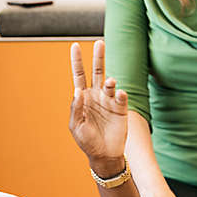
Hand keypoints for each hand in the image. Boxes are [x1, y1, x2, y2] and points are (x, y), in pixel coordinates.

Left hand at [68, 41, 128, 169]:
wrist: (103, 154)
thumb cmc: (87, 140)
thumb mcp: (76, 126)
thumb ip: (76, 108)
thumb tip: (78, 91)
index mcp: (83, 98)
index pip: (79, 76)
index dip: (77, 61)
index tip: (74, 46)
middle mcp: (96, 95)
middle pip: (97, 72)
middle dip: (98, 58)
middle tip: (99, 42)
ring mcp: (109, 101)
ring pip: (110, 84)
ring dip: (111, 82)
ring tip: (111, 82)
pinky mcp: (121, 108)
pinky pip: (121, 98)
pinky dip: (121, 95)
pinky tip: (120, 94)